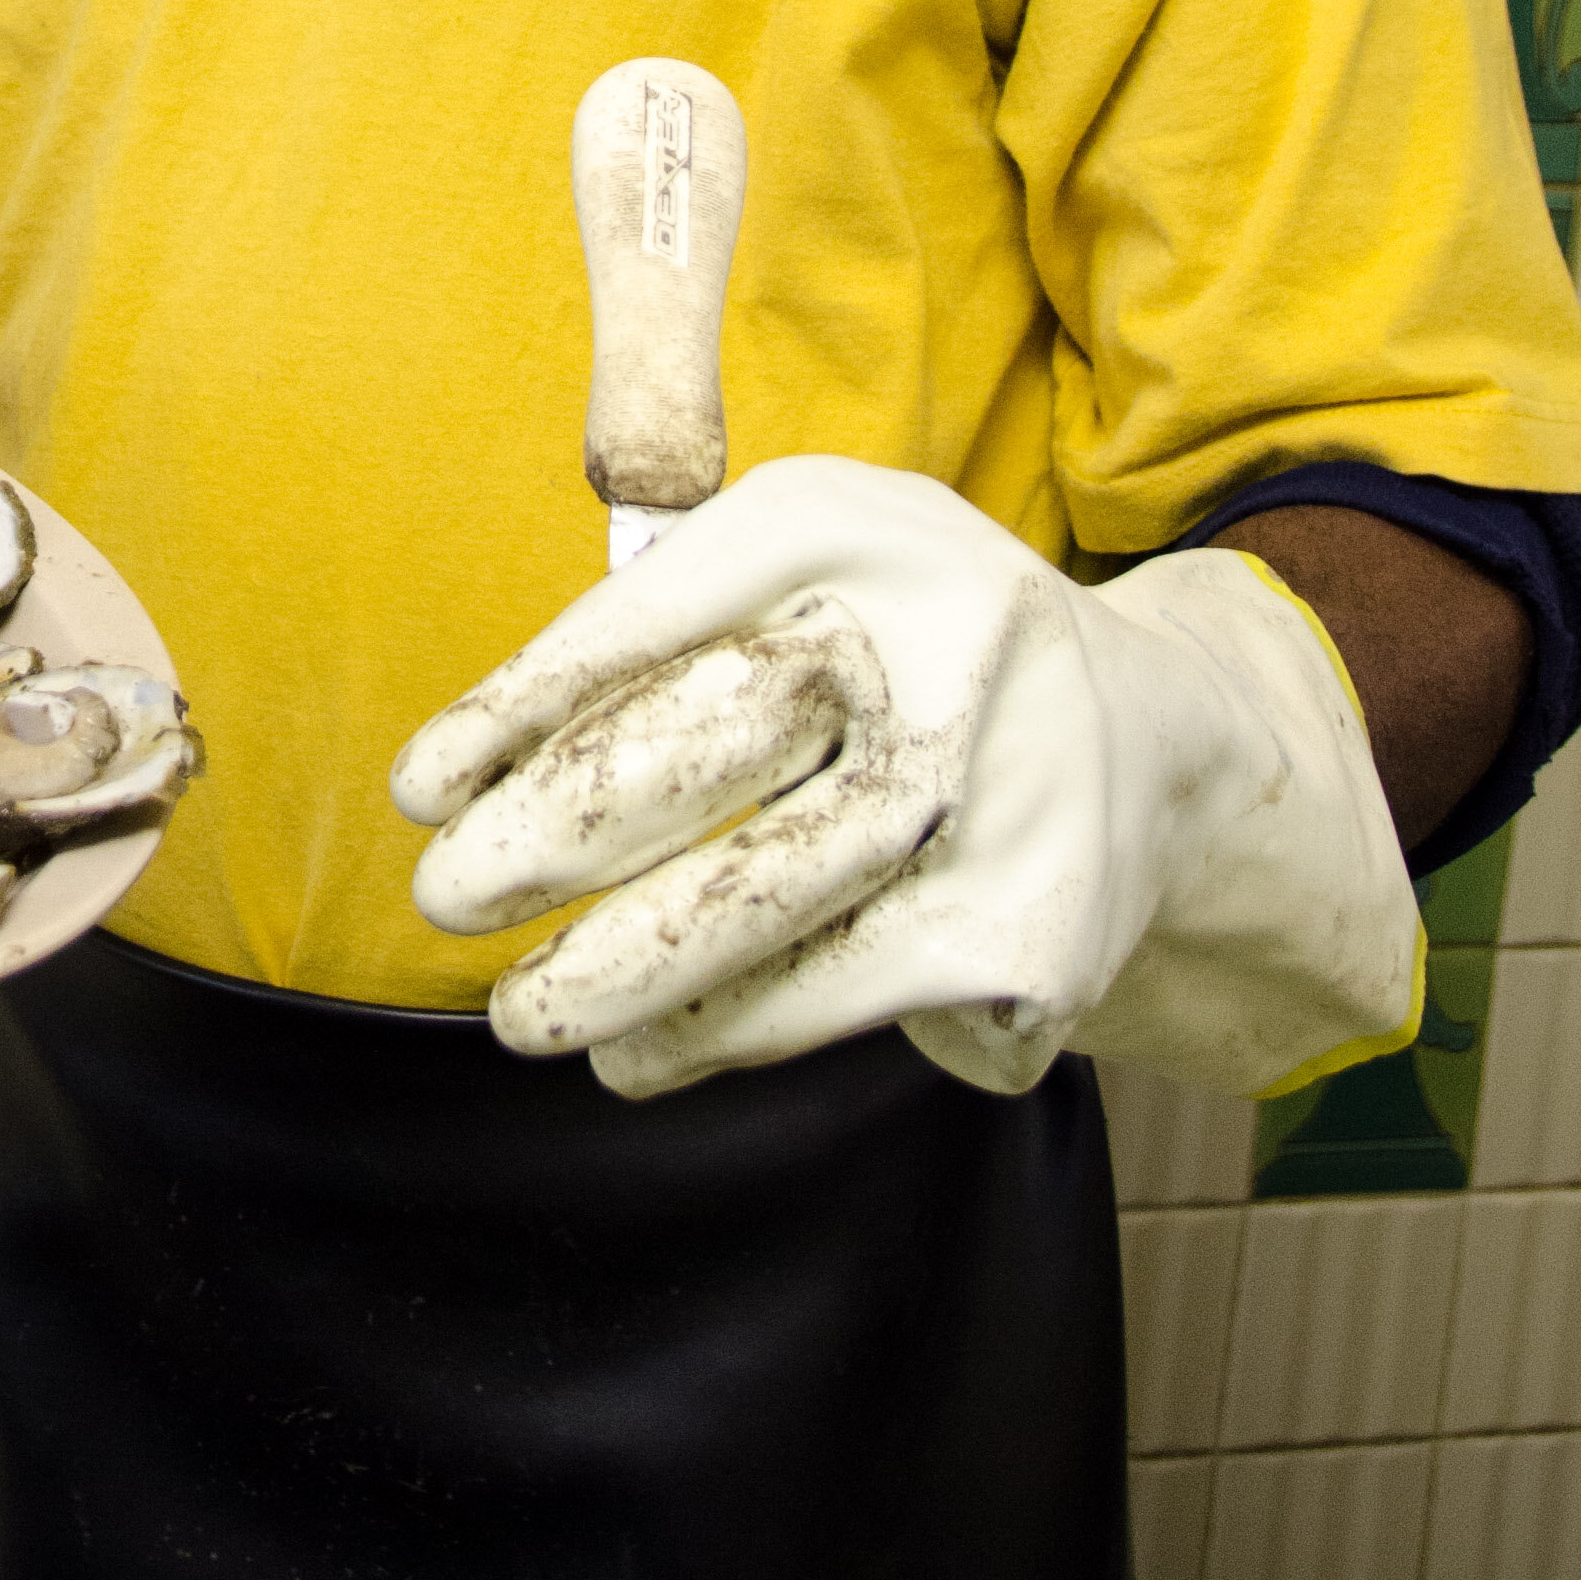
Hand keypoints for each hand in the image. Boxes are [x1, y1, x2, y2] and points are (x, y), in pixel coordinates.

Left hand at [390, 459, 1422, 1102]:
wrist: (1159, 742)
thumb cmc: (911, 653)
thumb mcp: (816, 572)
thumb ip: (674, 627)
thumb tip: (475, 777)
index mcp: (858, 525)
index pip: (661, 610)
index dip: (526, 705)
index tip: (421, 787)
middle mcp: (945, 635)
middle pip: (712, 745)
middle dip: (553, 836)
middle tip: (441, 897)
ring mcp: (1001, 787)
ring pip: (767, 899)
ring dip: (618, 973)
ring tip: (523, 1014)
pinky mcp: (1033, 926)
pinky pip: (835, 992)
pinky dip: (718, 1032)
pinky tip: (644, 1054)